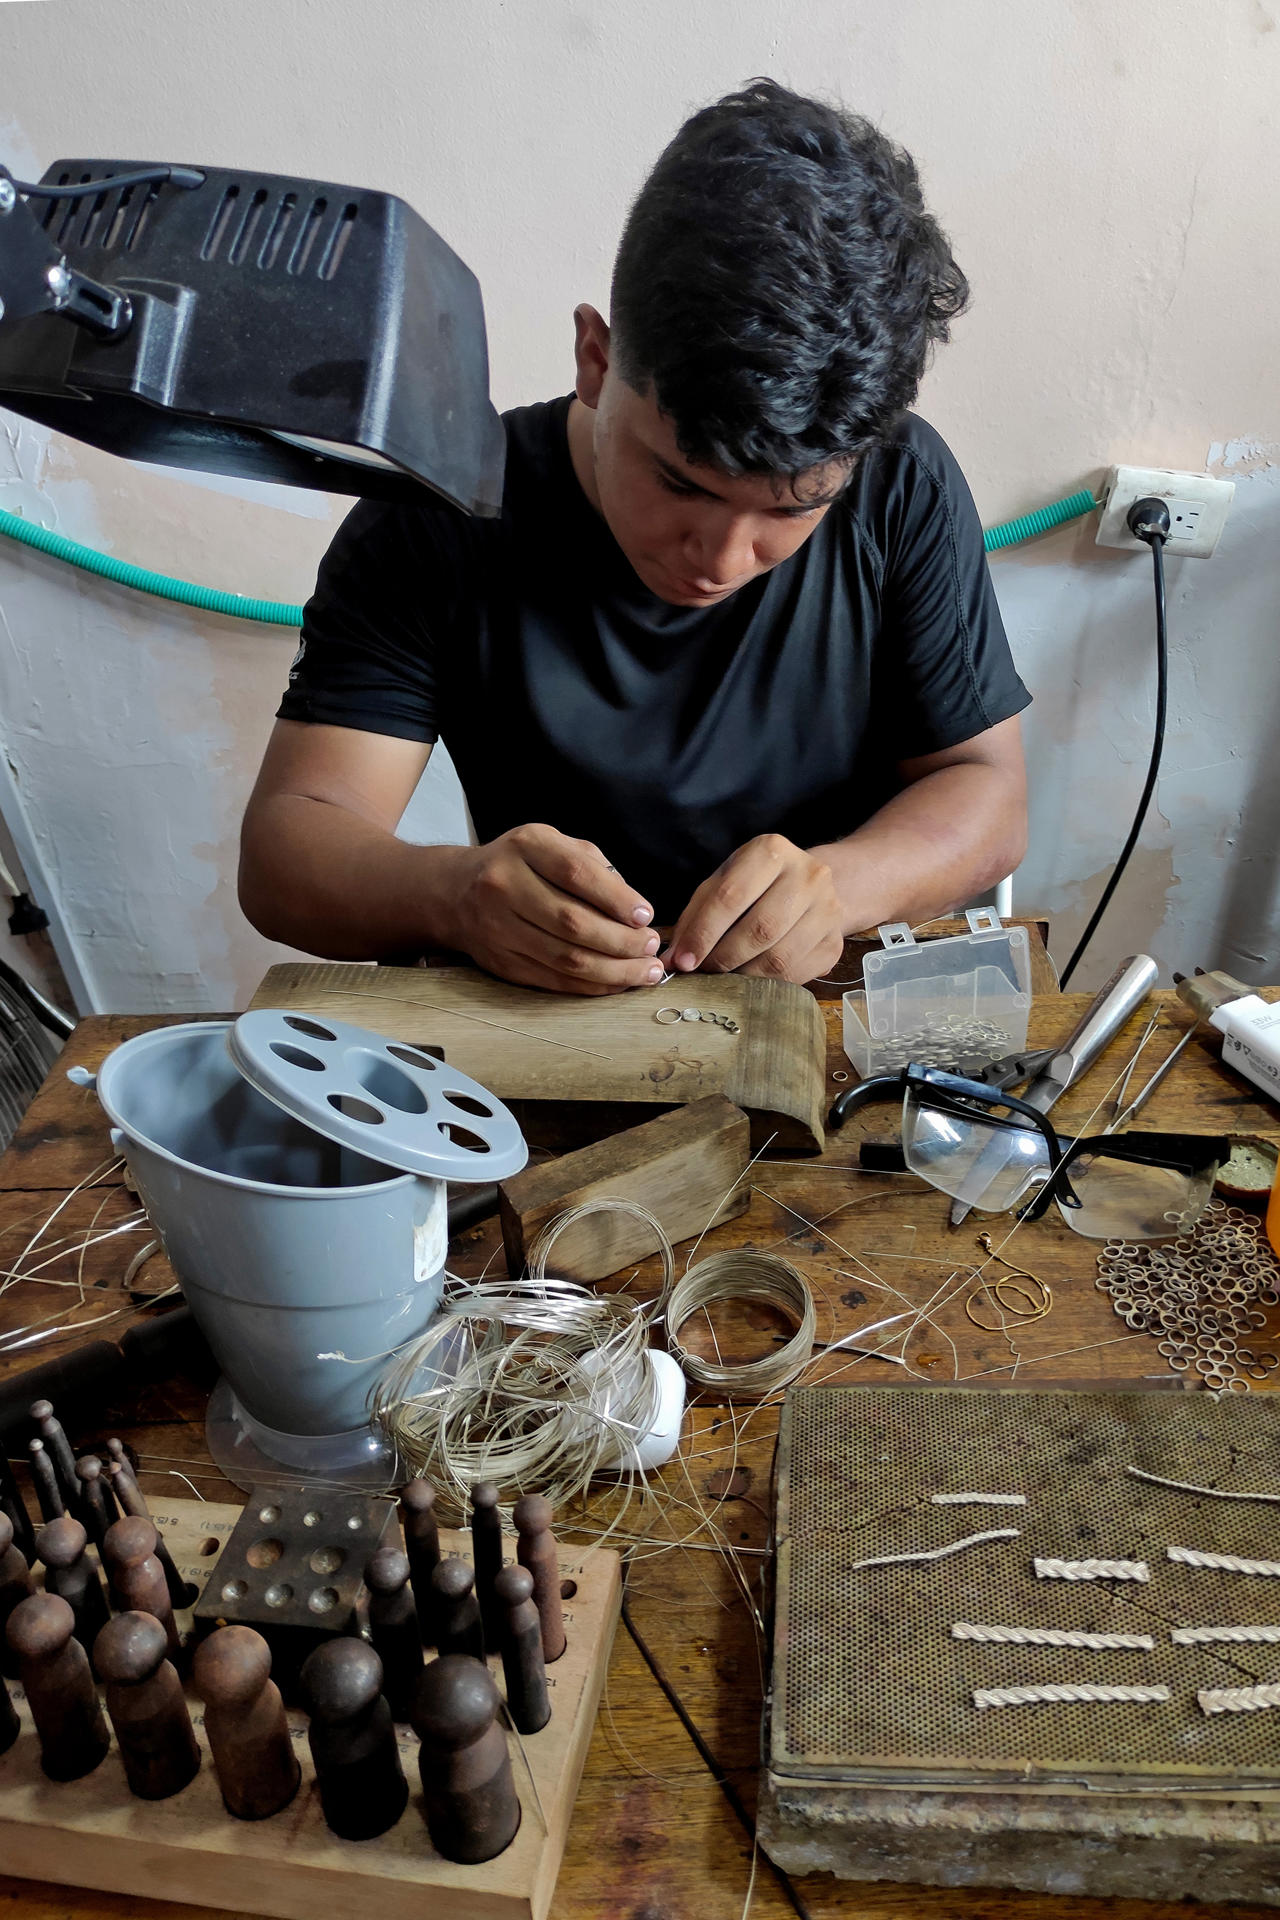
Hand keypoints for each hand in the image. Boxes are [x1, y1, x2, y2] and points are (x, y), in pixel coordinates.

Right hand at [447, 823, 666, 994]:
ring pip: (566, 959)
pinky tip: (618, 982)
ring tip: (645, 971)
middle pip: (572, 922)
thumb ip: (594, 868)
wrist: (456, 893)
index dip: (616, 899)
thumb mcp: (553, 845)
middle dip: (622, 941)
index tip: (646, 916)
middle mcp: (504, 885)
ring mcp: (498, 927)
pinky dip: (592, 986)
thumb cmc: (521, 865)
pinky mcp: (501, 962)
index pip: (576, 873)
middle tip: (652, 948)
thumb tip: (636, 913)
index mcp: (525, 847)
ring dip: (614, 970)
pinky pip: (554, 980)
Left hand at [664, 834, 845, 983]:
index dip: (703, 933)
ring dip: (743, 976)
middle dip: (723, 958)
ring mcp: (828, 910)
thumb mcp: (723, 883)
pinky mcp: (835, 944)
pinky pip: (796, 975)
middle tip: (703, 971)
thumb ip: (696, 916)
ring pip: (779, 958)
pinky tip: (751, 980)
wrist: (811, 886)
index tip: (684, 960)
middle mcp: (808, 875)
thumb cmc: (756, 884)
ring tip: (724, 977)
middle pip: (759, 929)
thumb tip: (674, 959)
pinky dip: (766, 985)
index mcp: (772, 851)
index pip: (731, 897)